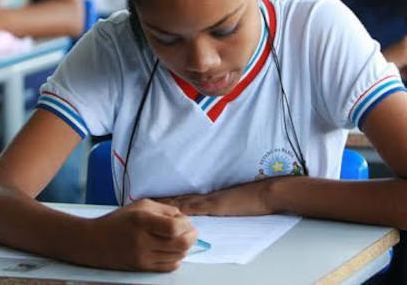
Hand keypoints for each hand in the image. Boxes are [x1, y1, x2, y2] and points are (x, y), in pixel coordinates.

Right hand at [89, 199, 196, 271]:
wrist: (94, 242)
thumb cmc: (119, 221)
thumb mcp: (140, 206)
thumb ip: (164, 209)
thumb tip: (183, 218)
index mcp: (142, 221)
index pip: (174, 227)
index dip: (186, 224)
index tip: (184, 221)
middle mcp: (143, 241)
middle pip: (181, 244)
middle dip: (191, 236)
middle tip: (189, 230)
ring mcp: (143, 257)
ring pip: (178, 256)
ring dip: (185, 247)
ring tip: (178, 238)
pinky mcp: (143, 268)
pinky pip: (170, 267)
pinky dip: (176, 258)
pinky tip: (171, 250)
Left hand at [158, 178, 275, 216]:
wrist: (266, 193)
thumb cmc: (253, 199)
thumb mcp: (231, 203)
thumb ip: (218, 206)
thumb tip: (207, 214)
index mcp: (208, 197)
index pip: (182, 198)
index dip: (166, 200)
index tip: (149, 200)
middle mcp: (205, 197)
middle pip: (177, 198)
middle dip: (159, 201)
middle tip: (140, 200)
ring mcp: (209, 200)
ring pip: (181, 201)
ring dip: (165, 203)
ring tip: (147, 203)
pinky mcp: (215, 204)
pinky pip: (194, 206)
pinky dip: (180, 208)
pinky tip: (169, 210)